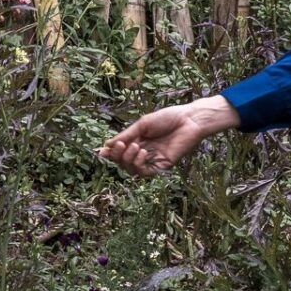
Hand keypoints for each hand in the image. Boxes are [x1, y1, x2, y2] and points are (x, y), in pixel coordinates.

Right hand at [98, 95, 240, 176]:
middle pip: (123, 162)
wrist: (189, 120)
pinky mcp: (162, 166)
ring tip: (136, 146)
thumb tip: (106, 145)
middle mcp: (143, 152)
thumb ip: (126, 135)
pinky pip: (145, 172)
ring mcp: (152, 160)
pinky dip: (138, 164)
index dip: (110, 153)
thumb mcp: (142, 124)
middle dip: (118, 155)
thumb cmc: (167, 118)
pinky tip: (142, 152)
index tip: (102, 151)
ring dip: (128, 159)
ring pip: (131, 169)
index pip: (120, 151)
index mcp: (138, 140)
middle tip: (120, 145)